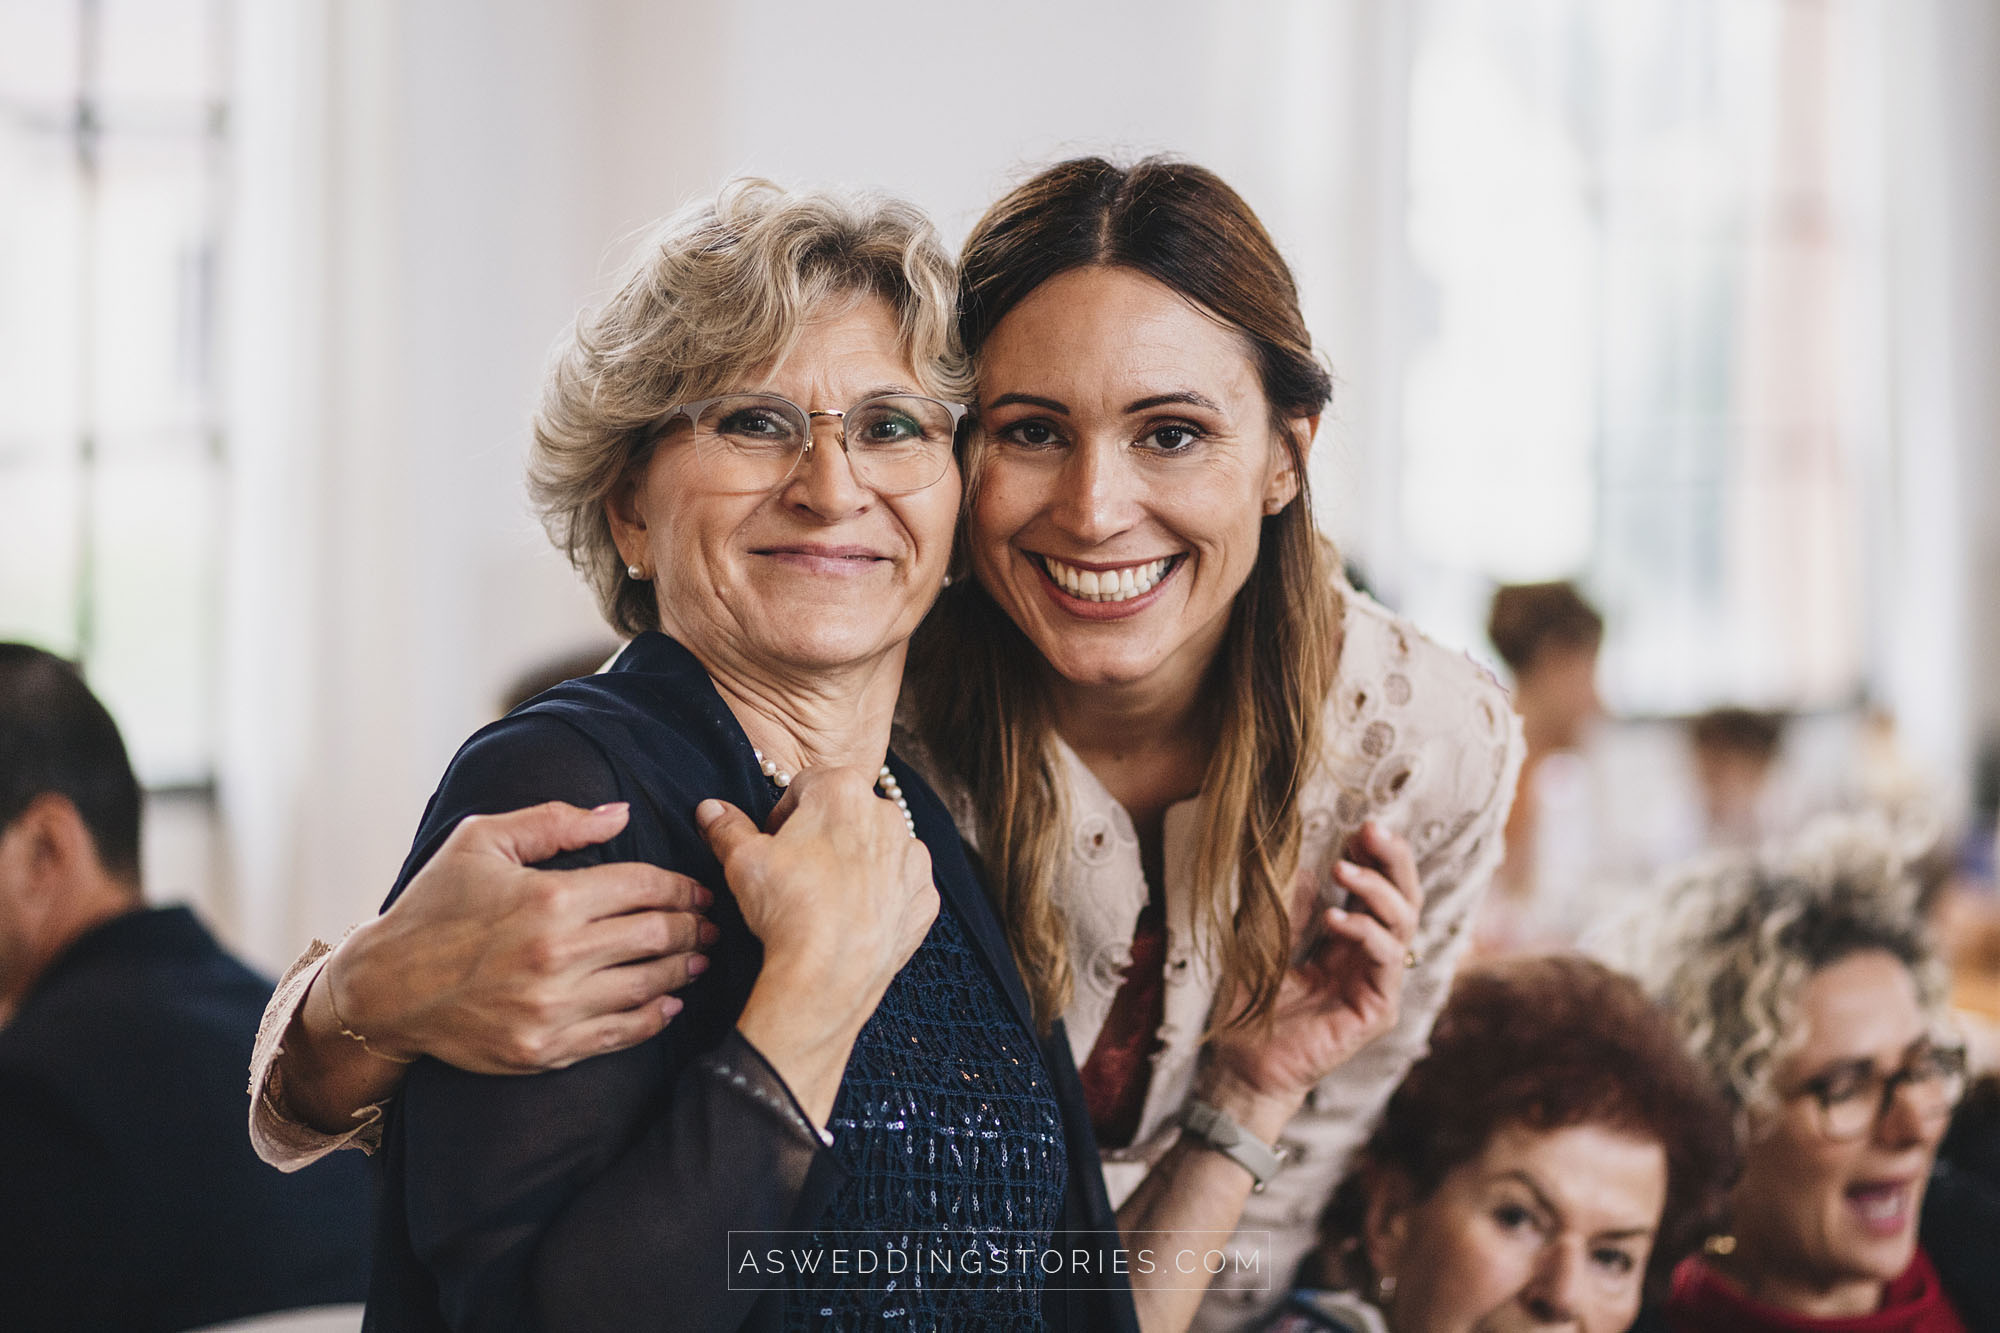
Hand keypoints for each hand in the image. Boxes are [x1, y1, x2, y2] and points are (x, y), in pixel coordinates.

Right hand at [331, 801, 715, 1071]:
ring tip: (699, 957)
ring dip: (682, 969)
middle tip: (712, 922)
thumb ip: (555, 822)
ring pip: (647, 986)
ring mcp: (553, 1008)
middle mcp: (557, 956)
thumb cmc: (434, 906)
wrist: (384, 989)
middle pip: (655, 935)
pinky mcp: (545, 1049)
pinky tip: (669, 1003)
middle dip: (692, 925)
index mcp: (549, 899)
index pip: (643, 886)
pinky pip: (619, 1034)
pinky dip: (653, 1018)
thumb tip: (621, 814)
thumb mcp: (482, 842)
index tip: (698, 889)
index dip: (681, 886)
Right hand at [698, 767, 937, 1021]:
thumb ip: (727, 827)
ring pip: (878, 849)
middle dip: (822, 835)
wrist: (829, 973)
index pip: (806, 786)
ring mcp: (912, 858)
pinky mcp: (925, 897)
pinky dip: (882, 897)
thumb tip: (711, 809)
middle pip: (846, 815)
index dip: (783, 815)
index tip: (772, 842)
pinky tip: (855, 918)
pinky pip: (901, 887)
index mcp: (843, 790)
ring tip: (826, 898)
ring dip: (855, 863)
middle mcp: (887, 815)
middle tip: (796, 872)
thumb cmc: (787, 907)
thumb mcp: (742, 860)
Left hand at [1204, 822, 1422, 1120]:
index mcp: (1349, 942)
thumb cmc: (1250, 1006)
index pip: (1379, 890)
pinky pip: (1387, 961)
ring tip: (1342, 868)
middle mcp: (1371, 960)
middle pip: (1404, 899)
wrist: (1240, 1063)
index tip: (1357, 828)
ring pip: (1403, 923)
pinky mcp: (1377, 1011)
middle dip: (1392, 859)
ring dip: (1375, 889)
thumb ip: (1292, 909)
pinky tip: (1335, 917)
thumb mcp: (1265, 939)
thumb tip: (1310, 868)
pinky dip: (1365, 932)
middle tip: (1370, 830)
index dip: (1374, 856)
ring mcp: (1378, 985)